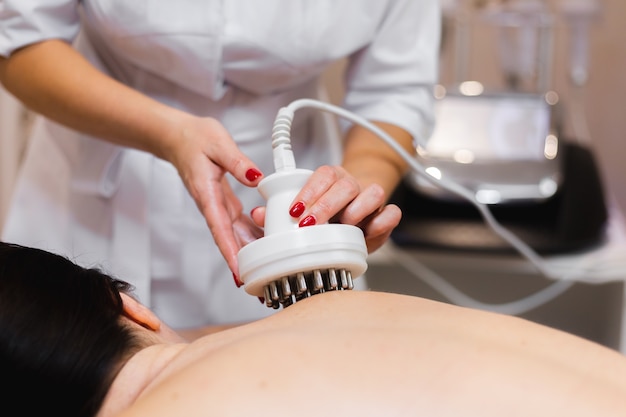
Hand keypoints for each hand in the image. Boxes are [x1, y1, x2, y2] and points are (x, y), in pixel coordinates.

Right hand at [162, 115, 264, 276]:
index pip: (219, 229)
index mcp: (207, 194)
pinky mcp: (223, 203)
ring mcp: (217, 206)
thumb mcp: (218, 144)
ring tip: (266, 269)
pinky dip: (250, 235)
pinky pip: (238, 224)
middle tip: (258, 282)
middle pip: (228, 240)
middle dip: (241, 263)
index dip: (230, 251)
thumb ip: (237, 162)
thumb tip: (256, 177)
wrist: (179, 137)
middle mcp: (211, 206)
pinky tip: (265, 242)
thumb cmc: (194, 139)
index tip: (238, 271)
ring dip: (247, 252)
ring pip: (234, 235)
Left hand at [250, 165, 401, 252]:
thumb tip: (258, 214)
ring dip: (356, 211)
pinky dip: (383, 222)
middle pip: (344, 184)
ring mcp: (371, 198)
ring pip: (372, 193)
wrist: (357, 214)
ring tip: (343, 227)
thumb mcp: (304, 213)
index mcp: (330, 179)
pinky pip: (393, 212)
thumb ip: (280, 214)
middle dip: (326, 205)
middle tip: (310, 225)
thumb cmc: (326, 215)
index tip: (294, 211)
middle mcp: (352, 185)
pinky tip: (368, 232)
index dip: (309, 191)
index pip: (322, 175)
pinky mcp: (386, 214)